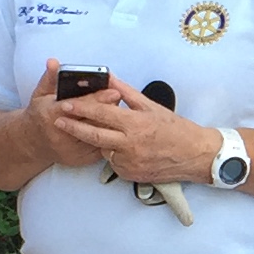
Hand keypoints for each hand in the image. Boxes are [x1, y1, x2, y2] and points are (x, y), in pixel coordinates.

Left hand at [49, 72, 217, 184]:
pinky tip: (126, 149)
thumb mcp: (152, 106)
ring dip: (99, 141)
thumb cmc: (176, 129)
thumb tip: (108, 78)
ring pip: (103, 150)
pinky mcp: (131, 175)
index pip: (101, 114)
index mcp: (135, 124)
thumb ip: (126, 93)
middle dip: (73, 127)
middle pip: (93, 135)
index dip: (80, 108)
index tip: (65, 104)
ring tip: (106, 133)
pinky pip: (114, 163)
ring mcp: (129, 162)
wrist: (196, 156)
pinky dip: (114, 155)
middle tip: (57, 120)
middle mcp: (130, 145)